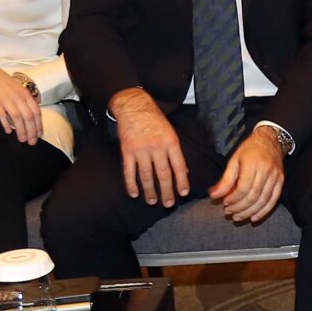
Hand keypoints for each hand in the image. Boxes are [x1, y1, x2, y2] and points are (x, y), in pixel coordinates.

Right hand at [109, 91, 189, 206]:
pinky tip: (134, 194)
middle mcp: (157, 147)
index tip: (183, 193)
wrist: (134, 106)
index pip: (178, 166)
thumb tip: (184, 172)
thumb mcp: (171, 133)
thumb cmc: (156, 120)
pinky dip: (131, 184)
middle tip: (169, 204)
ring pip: (146, 176)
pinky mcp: (127, 152)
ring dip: (150, 191)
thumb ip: (176, 152)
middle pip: (163, 174)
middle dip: (167, 191)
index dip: (181, 181)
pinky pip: (129, 172)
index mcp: (171, 142)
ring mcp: (140, 150)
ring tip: (152, 201)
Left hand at [210, 129, 285, 224]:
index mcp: (252, 164)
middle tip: (228, 213)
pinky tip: (254, 217)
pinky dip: (264, 211)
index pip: (243, 188)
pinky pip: (273, 200)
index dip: (233, 199)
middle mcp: (266, 171)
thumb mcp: (234, 160)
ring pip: (263, 200)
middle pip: (253, 196)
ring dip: (250, 212)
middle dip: (239, 208)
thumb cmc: (249, 150)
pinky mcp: (281, 181)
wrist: (270, 140)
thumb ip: (225, 180)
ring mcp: (275, 177)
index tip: (224, 203)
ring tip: (238, 217)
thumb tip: (213, 195)